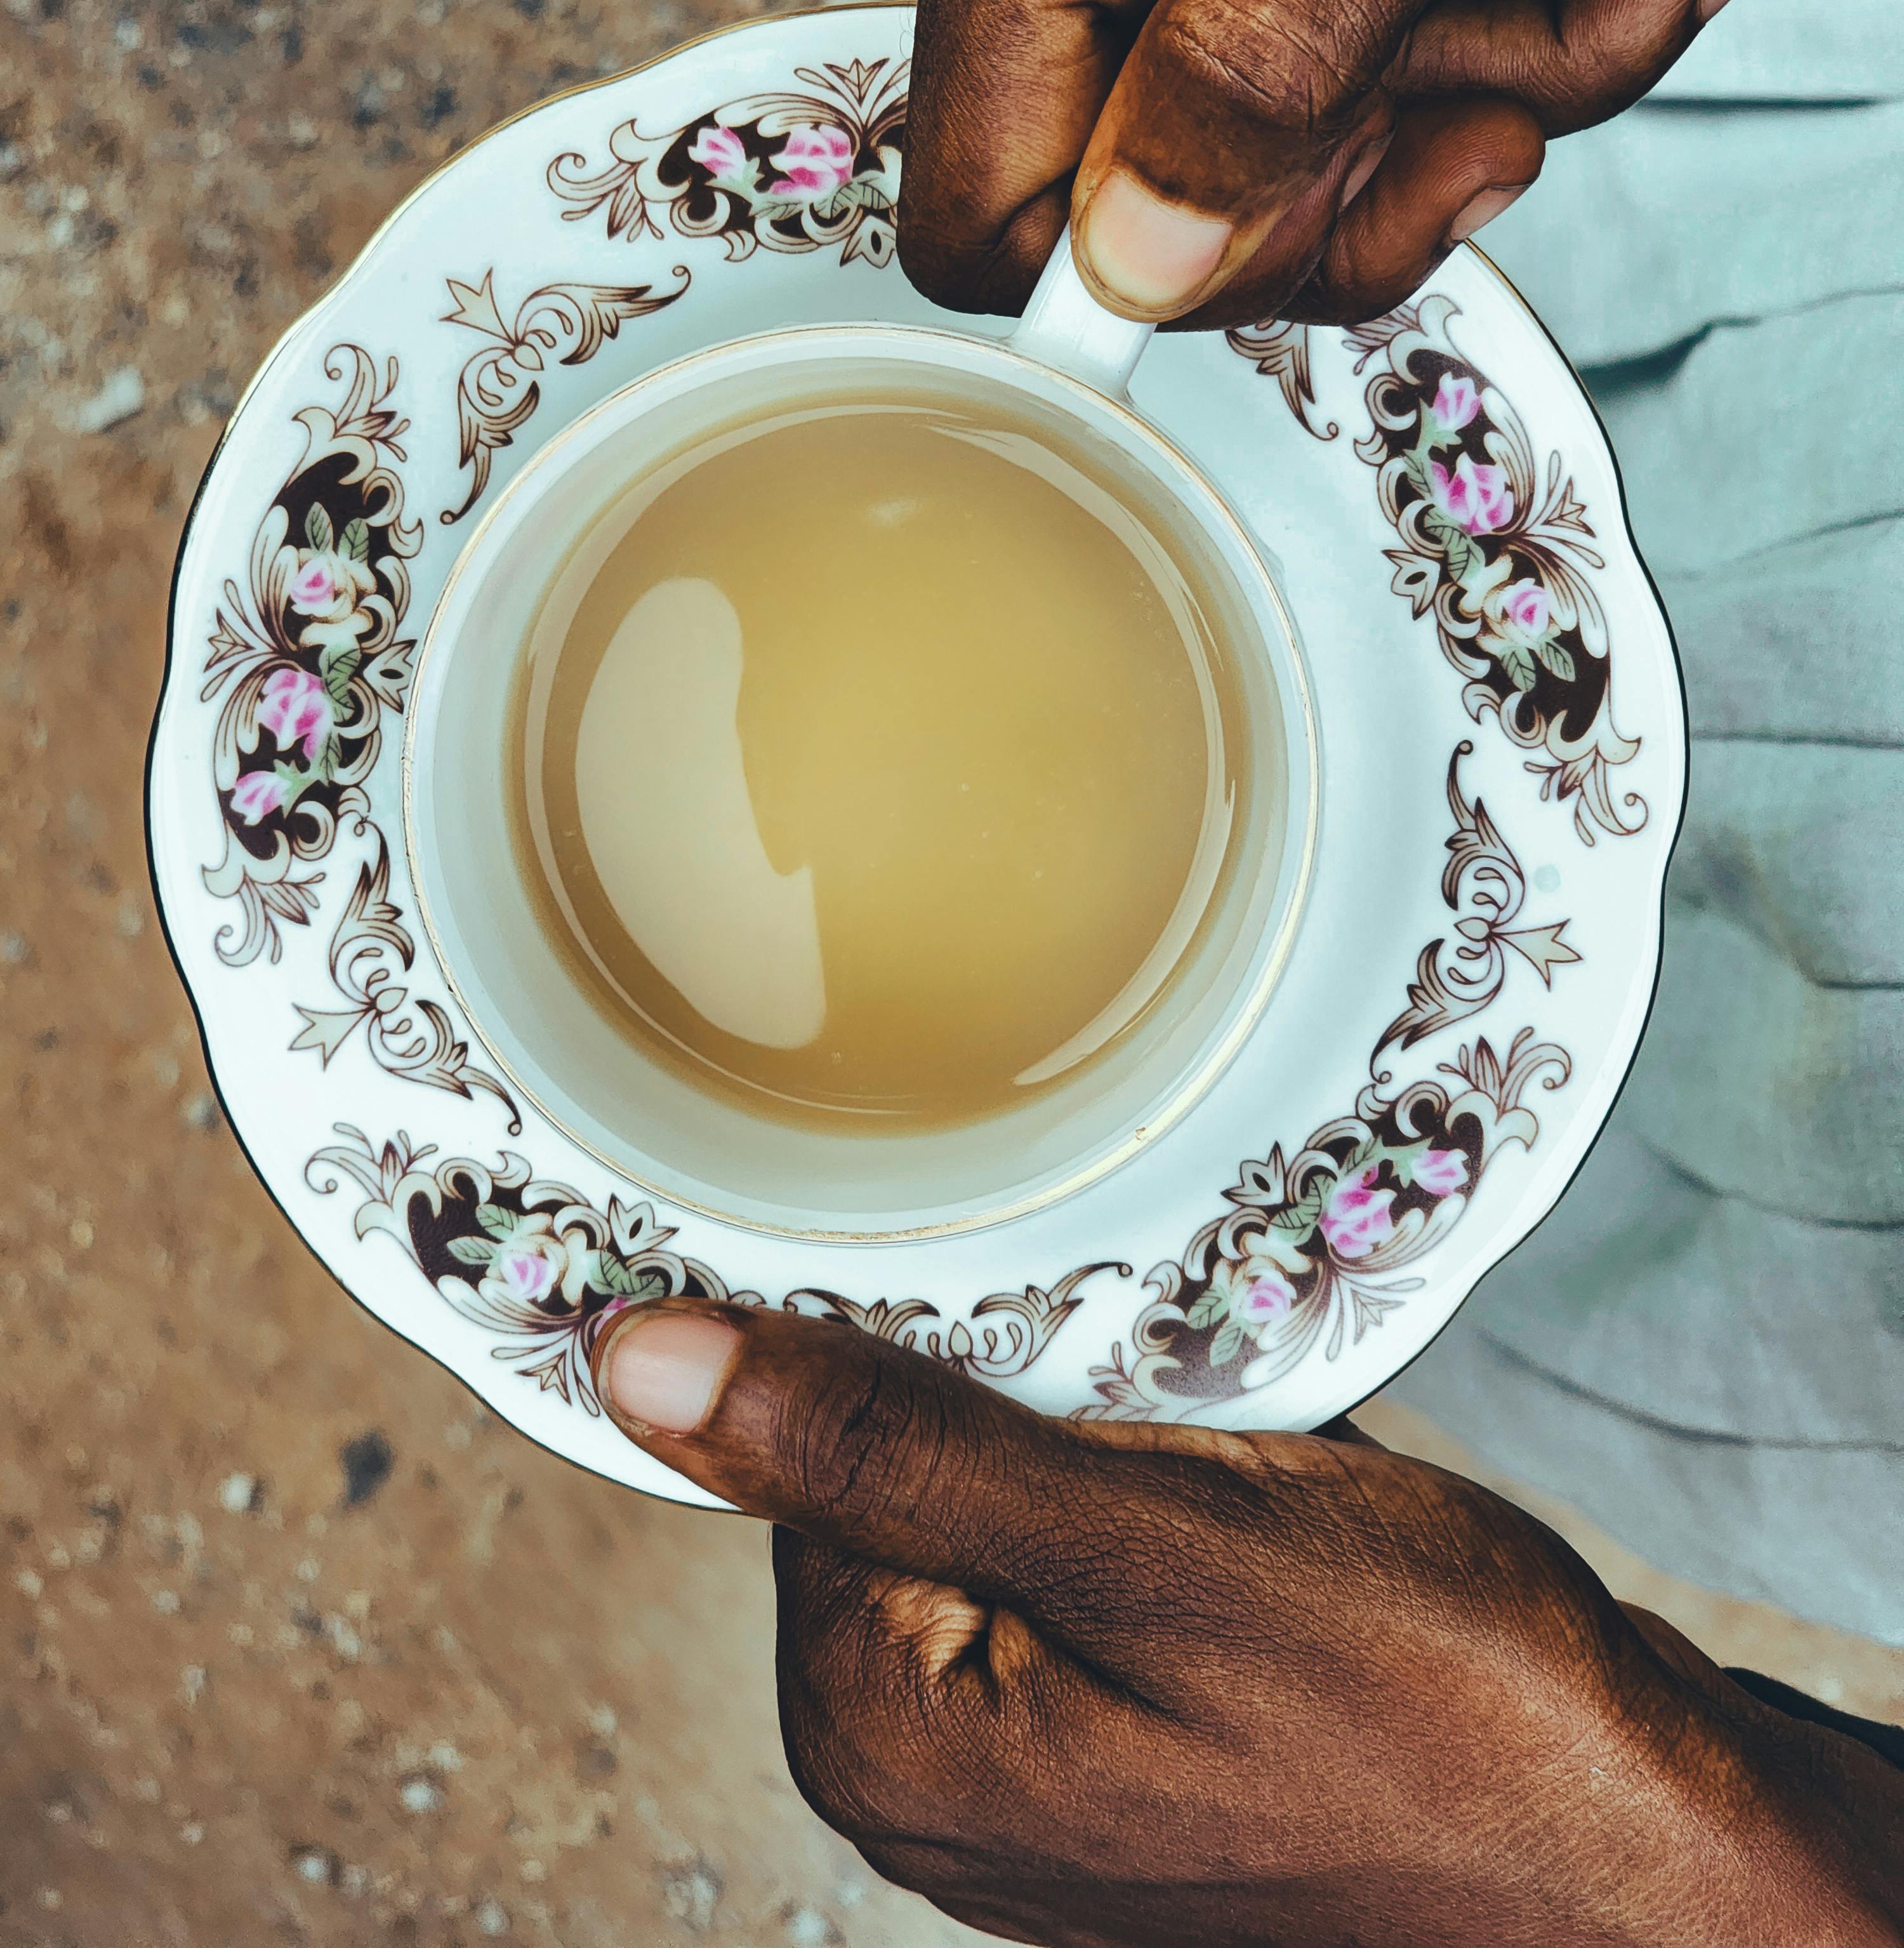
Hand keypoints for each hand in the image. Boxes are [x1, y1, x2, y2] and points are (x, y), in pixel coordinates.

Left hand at [593, 1305, 1903, 1946]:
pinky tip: (1257, 1501)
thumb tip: (639, 1358)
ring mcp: (1026, 1765)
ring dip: (1110, 1428)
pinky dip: (1159, 1488)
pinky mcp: (1123, 1742)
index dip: (917, 1331)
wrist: (1638, 1867)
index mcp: (877, 1719)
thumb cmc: (1433, 1715)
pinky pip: (1089, 1555)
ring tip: (1234, 1457)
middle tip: (1165, 1392)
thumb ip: (888, 1447)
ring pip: (1004, 1491)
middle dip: (1027, 1383)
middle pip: (897, 1459)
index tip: (1030, 1295)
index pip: (799, 1435)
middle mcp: (921, 1764)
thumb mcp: (1152, 1550)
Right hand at [899, 0, 1903, 331]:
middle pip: (1129, 157)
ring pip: (1253, 108)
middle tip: (1514, 88)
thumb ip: (1282, 55)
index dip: (1141, 257)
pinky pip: (1319, 20)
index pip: (981, 153)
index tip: (1326, 226)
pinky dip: (1477, 22)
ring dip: (1458, 88)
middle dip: (1356, 162)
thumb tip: (1132, 256)